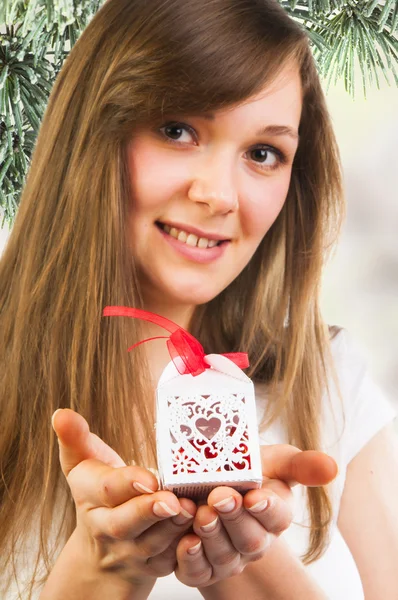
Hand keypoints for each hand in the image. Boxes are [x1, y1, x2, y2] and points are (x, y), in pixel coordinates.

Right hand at [52, 408, 196, 586]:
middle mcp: (107, 527)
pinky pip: (171, 561)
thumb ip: (76, 437)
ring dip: (172, 528)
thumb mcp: (85, 462)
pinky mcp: (153, 566)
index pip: (106, 489)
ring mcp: (130, 551)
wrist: (102, 549)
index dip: (127, 483)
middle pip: (125, 523)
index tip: (149, 478)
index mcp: (90, 496)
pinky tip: (203, 529)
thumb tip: (61, 414)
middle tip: (172, 500)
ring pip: (152, 544)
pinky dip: (188, 548)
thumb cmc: (99, 491)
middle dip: (149, 511)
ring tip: (192, 510)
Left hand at [173, 444, 337, 587]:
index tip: (254, 495)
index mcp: (274, 516)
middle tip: (220, 497)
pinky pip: (197, 572)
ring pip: (223, 555)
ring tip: (200, 512)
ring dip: (211, 535)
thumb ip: (300, 464)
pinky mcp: (200, 567)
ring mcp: (227, 557)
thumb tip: (332, 466)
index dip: (266, 508)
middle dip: (234, 518)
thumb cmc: (242, 470)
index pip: (277, 517)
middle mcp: (254, 541)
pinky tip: (186, 541)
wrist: (202, 481)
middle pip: (250, 539)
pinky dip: (191, 558)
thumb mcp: (271, 460)